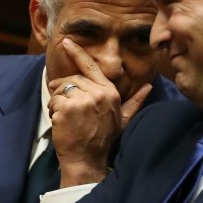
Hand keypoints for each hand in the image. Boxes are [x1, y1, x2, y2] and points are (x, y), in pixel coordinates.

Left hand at [49, 39, 151, 187]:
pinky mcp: (68, 107)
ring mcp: (83, 99)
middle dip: (63, 89)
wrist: (87, 160)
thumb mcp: (123, 119)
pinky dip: (53, 110)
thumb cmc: (103, 140)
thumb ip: (135, 101)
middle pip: (73, 79)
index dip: (77, 52)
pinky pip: (54, 100)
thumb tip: (149, 86)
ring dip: (57, 102)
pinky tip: (60, 122)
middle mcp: (98, 93)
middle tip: (63, 106)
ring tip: (65, 118)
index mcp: (110, 92)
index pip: (91, 67)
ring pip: (61, 89)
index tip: (67, 42)